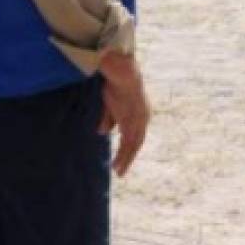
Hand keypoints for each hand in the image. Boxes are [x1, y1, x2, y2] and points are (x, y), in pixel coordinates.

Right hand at [98, 50, 149, 176]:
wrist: (121, 73)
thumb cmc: (114, 83)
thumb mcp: (110, 104)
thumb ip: (108, 118)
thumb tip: (102, 132)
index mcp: (138, 113)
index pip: (133, 134)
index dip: (126, 146)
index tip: (119, 158)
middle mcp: (142, 118)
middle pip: (135, 141)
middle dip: (127, 156)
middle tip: (119, 171)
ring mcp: (140, 120)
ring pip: (133, 144)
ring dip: (125, 158)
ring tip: (118, 171)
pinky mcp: (135, 122)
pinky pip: (130, 142)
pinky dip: (124, 155)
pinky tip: (118, 164)